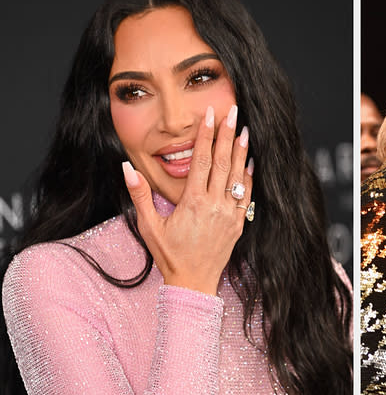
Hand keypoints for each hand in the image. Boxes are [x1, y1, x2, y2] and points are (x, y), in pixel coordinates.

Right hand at [122, 105, 252, 294]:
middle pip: (222, 162)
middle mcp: (214, 206)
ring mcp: (229, 214)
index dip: (206, 136)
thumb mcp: (149, 226)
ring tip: (244, 128)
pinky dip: (248, 176)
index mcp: (193, 203)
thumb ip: (140, 195)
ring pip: (237, 176)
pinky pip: (245, 195)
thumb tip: (127, 168)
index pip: (200, 161)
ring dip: (241, 151)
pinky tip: (250, 161)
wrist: (194, 283)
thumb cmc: (170, 255)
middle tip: (233, 111)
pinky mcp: (239, 223)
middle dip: (227, 134)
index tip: (209, 115)